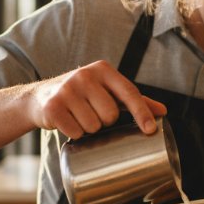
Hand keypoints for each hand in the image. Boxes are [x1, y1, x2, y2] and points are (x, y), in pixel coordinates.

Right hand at [26, 60, 165, 138]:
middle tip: (93, 114)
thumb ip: (134, 100)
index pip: (129, 93)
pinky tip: (67, 122)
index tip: (150, 130)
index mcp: (102, 70)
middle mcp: (85, 75)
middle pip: (111, 115)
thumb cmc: (82, 95)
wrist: (40, 98)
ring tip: (79, 117)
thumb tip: (162, 111)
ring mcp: (67, 90)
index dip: (141, 113)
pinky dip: (74, 133)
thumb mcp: (107, 91)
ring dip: (88, 129)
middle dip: (105, 122)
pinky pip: (75, 132)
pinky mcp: (53, 106)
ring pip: (93, 126)